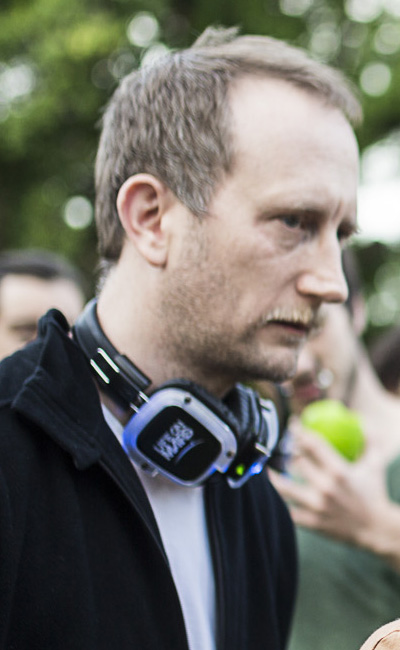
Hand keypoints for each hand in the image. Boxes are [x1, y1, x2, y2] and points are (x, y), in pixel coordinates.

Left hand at [269, 418, 399, 570]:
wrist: (376, 530)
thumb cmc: (374, 493)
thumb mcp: (374, 465)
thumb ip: (369, 440)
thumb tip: (362, 421)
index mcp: (339, 471)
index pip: (313, 444)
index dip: (299, 431)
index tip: (293, 423)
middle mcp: (325, 488)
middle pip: (296, 462)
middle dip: (289, 450)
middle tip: (285, 445)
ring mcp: (316, 506)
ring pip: (285, 487)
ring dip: (274, 476)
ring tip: (266, 468)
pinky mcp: (312, 522)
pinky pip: (289, 510)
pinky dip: (279, 501)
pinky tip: (273, 493)